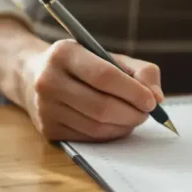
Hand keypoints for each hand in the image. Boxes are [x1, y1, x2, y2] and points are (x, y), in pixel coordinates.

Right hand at [20, 40, 162, 141]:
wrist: (35, 76)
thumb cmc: (83, 66)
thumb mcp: (109, 57)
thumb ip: (141, 71)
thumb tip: (157, 97)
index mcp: (64, 53)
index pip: (104, 76)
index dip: (132, 91)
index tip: (152, 101)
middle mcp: (48, 81)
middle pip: (101, 106)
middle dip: (132, 113)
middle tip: (147, 113)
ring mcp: (45, 108)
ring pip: (96, 126)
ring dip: (124, 125)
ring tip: (135, 117)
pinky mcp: (48, 129)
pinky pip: (88, 138)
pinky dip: (110, 134)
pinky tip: (117, 124)